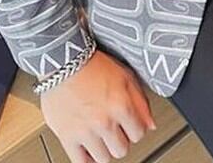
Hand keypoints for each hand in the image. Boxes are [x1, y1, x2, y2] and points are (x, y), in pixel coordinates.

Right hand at [39, 48, 156, 162]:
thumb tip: (150, 125)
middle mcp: (105, 121)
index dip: (134, 128)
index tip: (128, 125)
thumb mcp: (124, 75)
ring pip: (104, 158)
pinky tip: (87, 148)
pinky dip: (86, 158)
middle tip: (113, 130)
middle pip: (122, 149)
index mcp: (121, 105)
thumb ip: (140, 101)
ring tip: (100, 136)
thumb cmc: (91, 64)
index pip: (138, 134)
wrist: (62, 59)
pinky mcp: (67, 136)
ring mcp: (86, 131)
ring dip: (104, 149)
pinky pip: (81, 162)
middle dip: (120, 140)